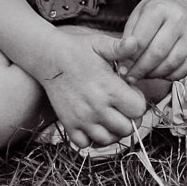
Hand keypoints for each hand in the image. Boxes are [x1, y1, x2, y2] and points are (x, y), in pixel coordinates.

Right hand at [39, 34, 148, 149]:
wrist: (48, 57)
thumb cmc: (77, 49)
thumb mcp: (100, 44)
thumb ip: (120, 47)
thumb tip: (136, 42)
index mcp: (109, 88)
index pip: (138, 110)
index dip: (138, 102)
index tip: (130, 92)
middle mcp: (97, 107)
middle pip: (126, 129)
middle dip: (128, 118)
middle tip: (121, 105)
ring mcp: (82, 118)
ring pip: (107, 140)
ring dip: (112, 131)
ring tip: (109, 115)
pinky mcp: (68, 124)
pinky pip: (85, 144)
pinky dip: (91, 138)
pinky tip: (93, 123)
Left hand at [115, 0, 186, 82]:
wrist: (178, 3)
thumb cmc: (154, 13)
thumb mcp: (136, 17)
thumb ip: (127, 40)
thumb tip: (124, 66)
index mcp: (159, 9)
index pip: (141, 41)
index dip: (130, 59)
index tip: (122, 68)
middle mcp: (178, 18)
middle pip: (157, 53)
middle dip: (141, 69)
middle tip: (131, 76)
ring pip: (172, 62)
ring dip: (155, 74)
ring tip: (144, 75)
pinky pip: (185, 67)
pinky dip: (171, 75)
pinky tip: (160, 73)